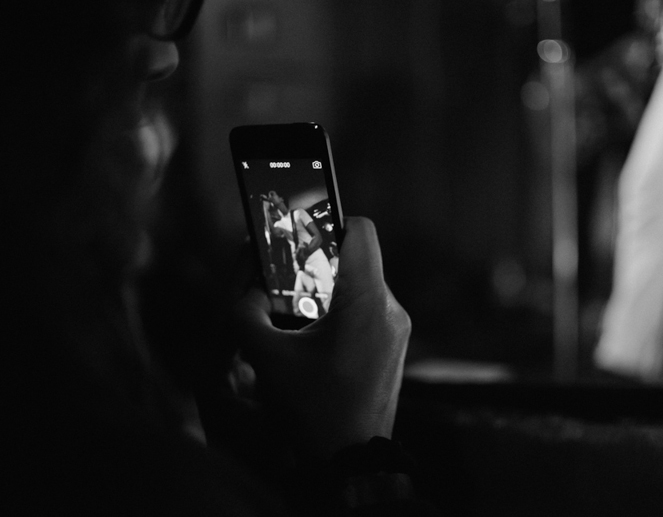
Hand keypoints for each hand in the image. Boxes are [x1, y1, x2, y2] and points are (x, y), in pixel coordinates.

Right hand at [234, 217, 410, 460]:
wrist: (351, 461)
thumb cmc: (313, 412)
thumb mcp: (267, 359)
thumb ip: (245, 315)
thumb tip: (245, 291)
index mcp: (367, 302)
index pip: (360, 230)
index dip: (327, 220)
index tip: (298, 234)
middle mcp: (390, 309)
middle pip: (356, 256)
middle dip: (317, 259)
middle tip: (285, 273)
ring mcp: (397, 328)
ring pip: (361, 282)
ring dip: (327, 286)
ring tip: (296, 307)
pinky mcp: (394, 344)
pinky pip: (368, 307)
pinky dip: (340, 307)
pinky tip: (313, 331)